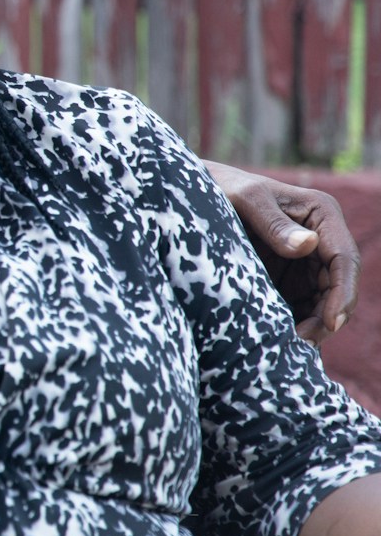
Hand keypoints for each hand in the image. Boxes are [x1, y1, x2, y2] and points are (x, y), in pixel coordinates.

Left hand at [205, 161, 359, 342]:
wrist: (193, 193)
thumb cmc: (221, 188)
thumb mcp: (245, 199)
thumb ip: (273, 223)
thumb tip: (307, 245)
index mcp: (321, 214)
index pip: (344, 259)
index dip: (342, 293)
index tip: (330, 322)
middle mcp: (321, 238)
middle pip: (338, 285)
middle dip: (327, 317)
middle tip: (302, 343)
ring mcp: (306, 260)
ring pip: (323, 300)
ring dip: (313, 326)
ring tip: (291, 347)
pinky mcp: (289, 276)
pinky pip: (301, 304)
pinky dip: (297, 323)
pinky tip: (280, 340)